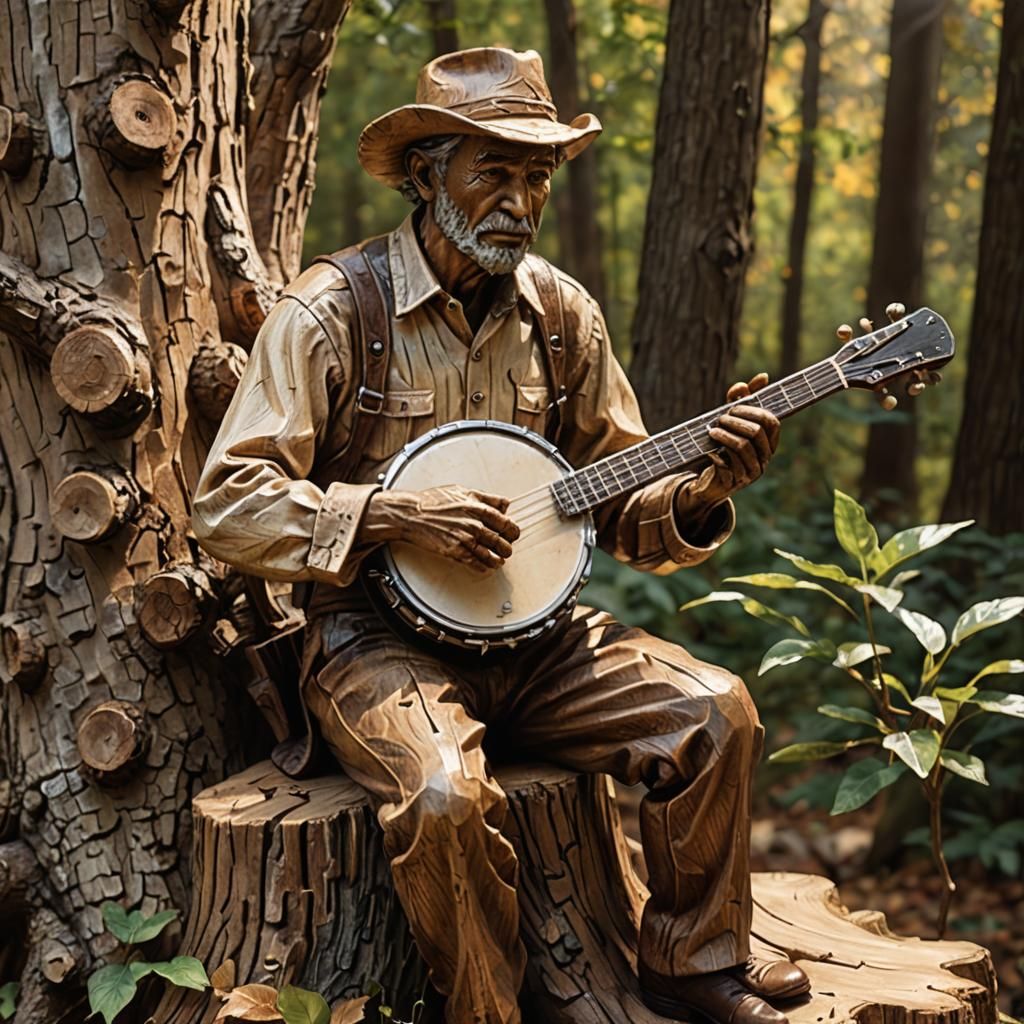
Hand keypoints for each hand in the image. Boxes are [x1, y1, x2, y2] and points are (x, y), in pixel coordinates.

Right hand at [360, 485, 519, 572]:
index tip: (513, 534)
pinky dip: (483, 567)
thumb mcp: (463, 491)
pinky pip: (475, 563)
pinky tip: (485, 567)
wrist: (411, 514)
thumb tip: (504, 503)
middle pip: (501, 541)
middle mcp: (474, 524)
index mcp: (478, 508)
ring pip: (491, 555)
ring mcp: (465, 539)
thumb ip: (486, 498)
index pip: (506, 523)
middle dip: (507, 547)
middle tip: (507, 549)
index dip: (512, 531)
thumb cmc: (433, 501)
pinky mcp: (454, 551)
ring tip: (499, 561)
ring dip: (498, 560)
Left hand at [675, 372, 780, 521]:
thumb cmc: (724, 447)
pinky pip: (728, 464)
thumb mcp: (732, 421)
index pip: (772, 422)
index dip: (754, 410)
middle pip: (756, 432)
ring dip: (725, 435)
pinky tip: (710, 450)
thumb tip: (763, 377)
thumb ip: (743, 400)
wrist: (710, 480)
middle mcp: (764, 458)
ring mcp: (751, 472)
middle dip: (736, 421)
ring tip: (712, 430)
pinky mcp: (735, 482)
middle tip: (720, 417)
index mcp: (768, 443)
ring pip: (743, 447)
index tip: (734, 405)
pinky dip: (717, 453)